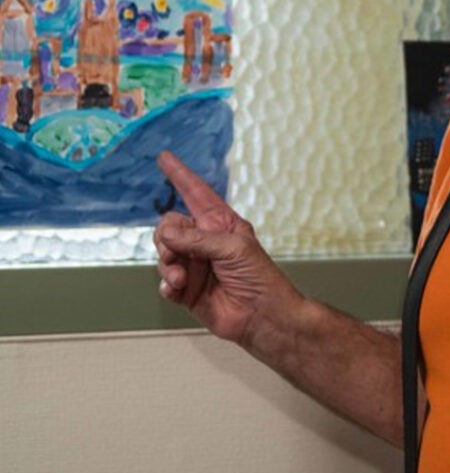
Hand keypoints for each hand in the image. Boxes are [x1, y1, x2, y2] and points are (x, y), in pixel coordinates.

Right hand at [153, 151, 297, 343]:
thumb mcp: (234, 248)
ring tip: (181, 278)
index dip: (181, 175)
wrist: (262, 315)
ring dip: (167, 265)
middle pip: (169, 226)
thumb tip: (168, 232)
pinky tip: (178, 289)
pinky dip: (168, 285)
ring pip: (163, 254)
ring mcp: (194, 265)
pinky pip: (164, 282)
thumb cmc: (259, 277)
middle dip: (166, 238)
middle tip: (174, 252)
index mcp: (221, 224)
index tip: (165, 157)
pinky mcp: (186, 290)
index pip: (196, 193)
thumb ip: (198, 238)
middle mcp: (205, 242)